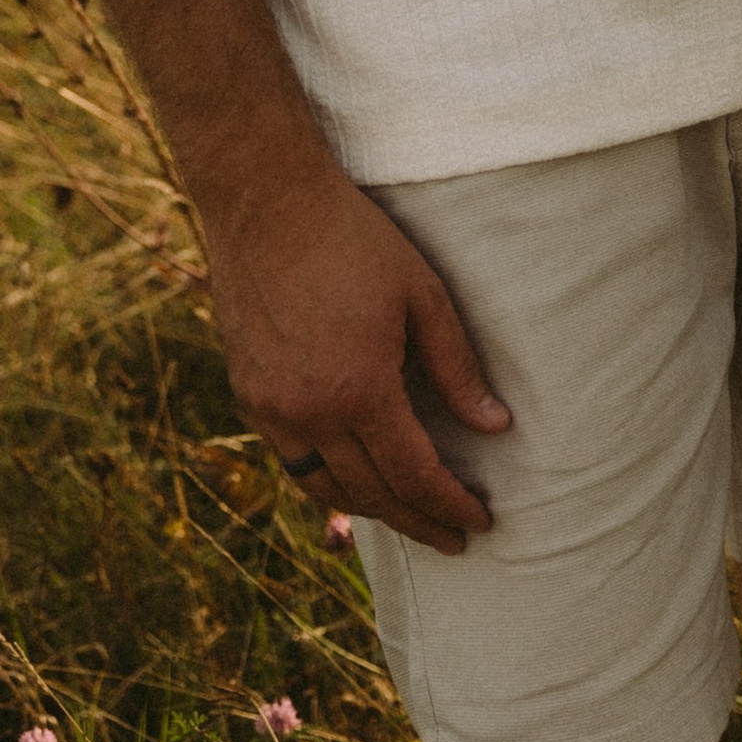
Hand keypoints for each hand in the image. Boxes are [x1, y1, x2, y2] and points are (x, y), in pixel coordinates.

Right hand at [206, 162, 511, 554]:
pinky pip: (290, 460)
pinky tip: (350, 482)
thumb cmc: (353, 240)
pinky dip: (324, 482)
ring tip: (407, 517)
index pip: (413, 475)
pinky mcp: (247, 395)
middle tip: (452, 539)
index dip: (449, 505)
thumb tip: (494, 427)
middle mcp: (309, 414)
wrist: (266, 203)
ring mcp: (271, 409)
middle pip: (371, 494)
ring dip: (370, 510)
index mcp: (359, 391)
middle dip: (417, 522)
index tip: (479, 522)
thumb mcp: (421, 295)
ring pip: (323, 488)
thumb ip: (456, 368)